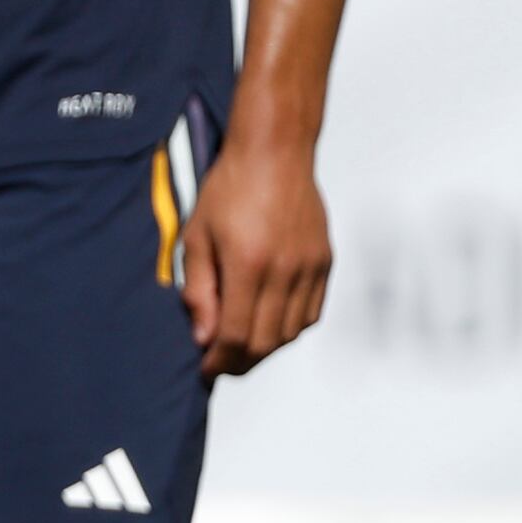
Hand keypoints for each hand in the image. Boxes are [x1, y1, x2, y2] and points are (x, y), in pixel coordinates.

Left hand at [180, 126, 333, 376]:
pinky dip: (290, 329)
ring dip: (265, 348)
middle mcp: (285, 270)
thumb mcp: (197, 237)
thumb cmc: (229, 189)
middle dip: (240, 362)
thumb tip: (203, 337)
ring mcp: (310, 267)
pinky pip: (311, 314)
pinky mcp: (324, 262)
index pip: (236, 335)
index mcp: (248, 264)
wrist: (274, 153)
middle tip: (220, 363)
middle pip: (266, 342)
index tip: (206, 369)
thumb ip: (198, 291)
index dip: (219, 361)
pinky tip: (269, 323)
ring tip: (241, 344)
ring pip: (291, 333)